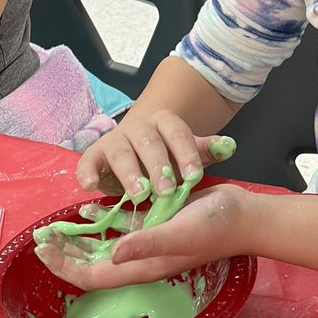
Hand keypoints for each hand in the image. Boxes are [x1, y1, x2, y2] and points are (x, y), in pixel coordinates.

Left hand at [34, 182, 250, 290]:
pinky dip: (105, 219)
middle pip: (95, 264)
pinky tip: (90, 206)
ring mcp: (150, 242)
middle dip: (67, 254)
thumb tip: (111, 254)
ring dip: (82, 238)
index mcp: (144, 266)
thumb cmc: (217, 226)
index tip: (43, 249)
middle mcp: (143, 258)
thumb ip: (147, 242)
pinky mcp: (158, 224)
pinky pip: (124, 225)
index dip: (66, 266)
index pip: (94, 275)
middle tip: (42, 237)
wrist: (247, 216)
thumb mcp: (181, 233)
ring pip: (106, 245)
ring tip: (57, 225)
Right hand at [76, 110, 235, 198]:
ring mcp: (115, 139)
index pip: (178, 133)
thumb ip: (207, 150)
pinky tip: (91, 187)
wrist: (138, 146)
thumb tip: (230, 147)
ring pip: (121, 153)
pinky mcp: (94, 154)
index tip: (194, 176)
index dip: (186, 154)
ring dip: (129, 174)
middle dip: (158, 166)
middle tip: (166, 190)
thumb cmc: (168, 155)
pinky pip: (88, 162)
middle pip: (149, 143)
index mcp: (165, 122)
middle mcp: (139, 127)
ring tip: (139, 194)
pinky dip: (87, 173)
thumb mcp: (189, 152)